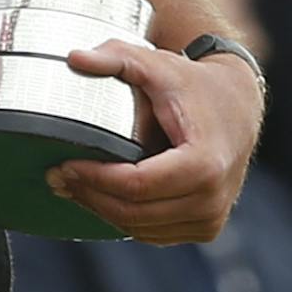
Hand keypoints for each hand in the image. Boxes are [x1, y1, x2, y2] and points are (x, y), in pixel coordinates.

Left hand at [47, 39, 264, 242]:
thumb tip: (74, 57)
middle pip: (136, 212)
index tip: (63, 165)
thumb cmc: (193, 84)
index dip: (94, 178)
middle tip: (56, 178)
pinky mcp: (206, 226)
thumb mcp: (154, 63)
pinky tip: (100, 198)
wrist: (236, 104)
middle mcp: (213, 197)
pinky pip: (156, 234)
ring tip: (71, 187)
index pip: (137, 185)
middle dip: (90, 196)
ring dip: (102, 212)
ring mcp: (211, 217)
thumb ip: (115, 57)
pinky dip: (125, 220)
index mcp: (204, 162)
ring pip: (143, 229)